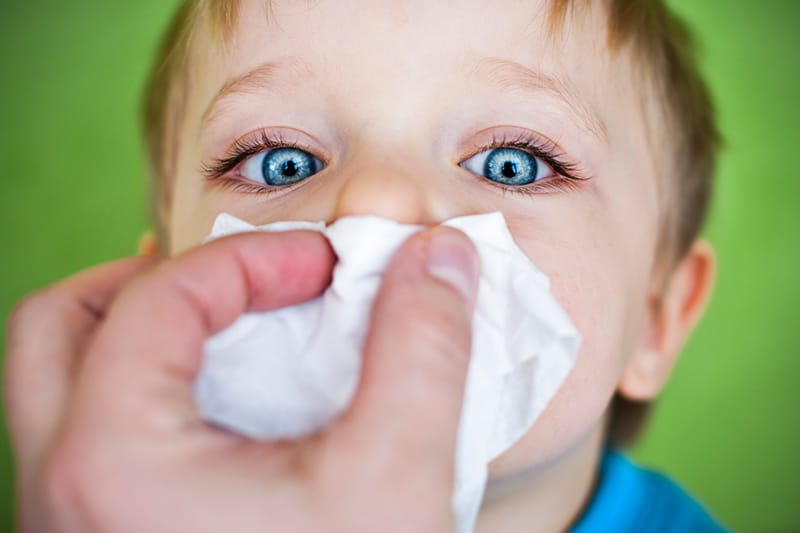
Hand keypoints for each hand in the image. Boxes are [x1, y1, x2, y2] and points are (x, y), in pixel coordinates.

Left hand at [4, 227, 478, 532]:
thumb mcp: (398, 477)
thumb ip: (424, 348)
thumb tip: (440, 259)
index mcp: (113, 466)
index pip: (159, 300)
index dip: (250, 258)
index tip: (323, 267)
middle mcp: (62, 498)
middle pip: (63, 327)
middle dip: (157, 281)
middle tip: (242, 281)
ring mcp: (68, 530)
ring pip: (62, 386)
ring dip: (143, 334)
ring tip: (233, 331)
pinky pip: (94, 441)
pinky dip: (154, 396)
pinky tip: (234, 413)